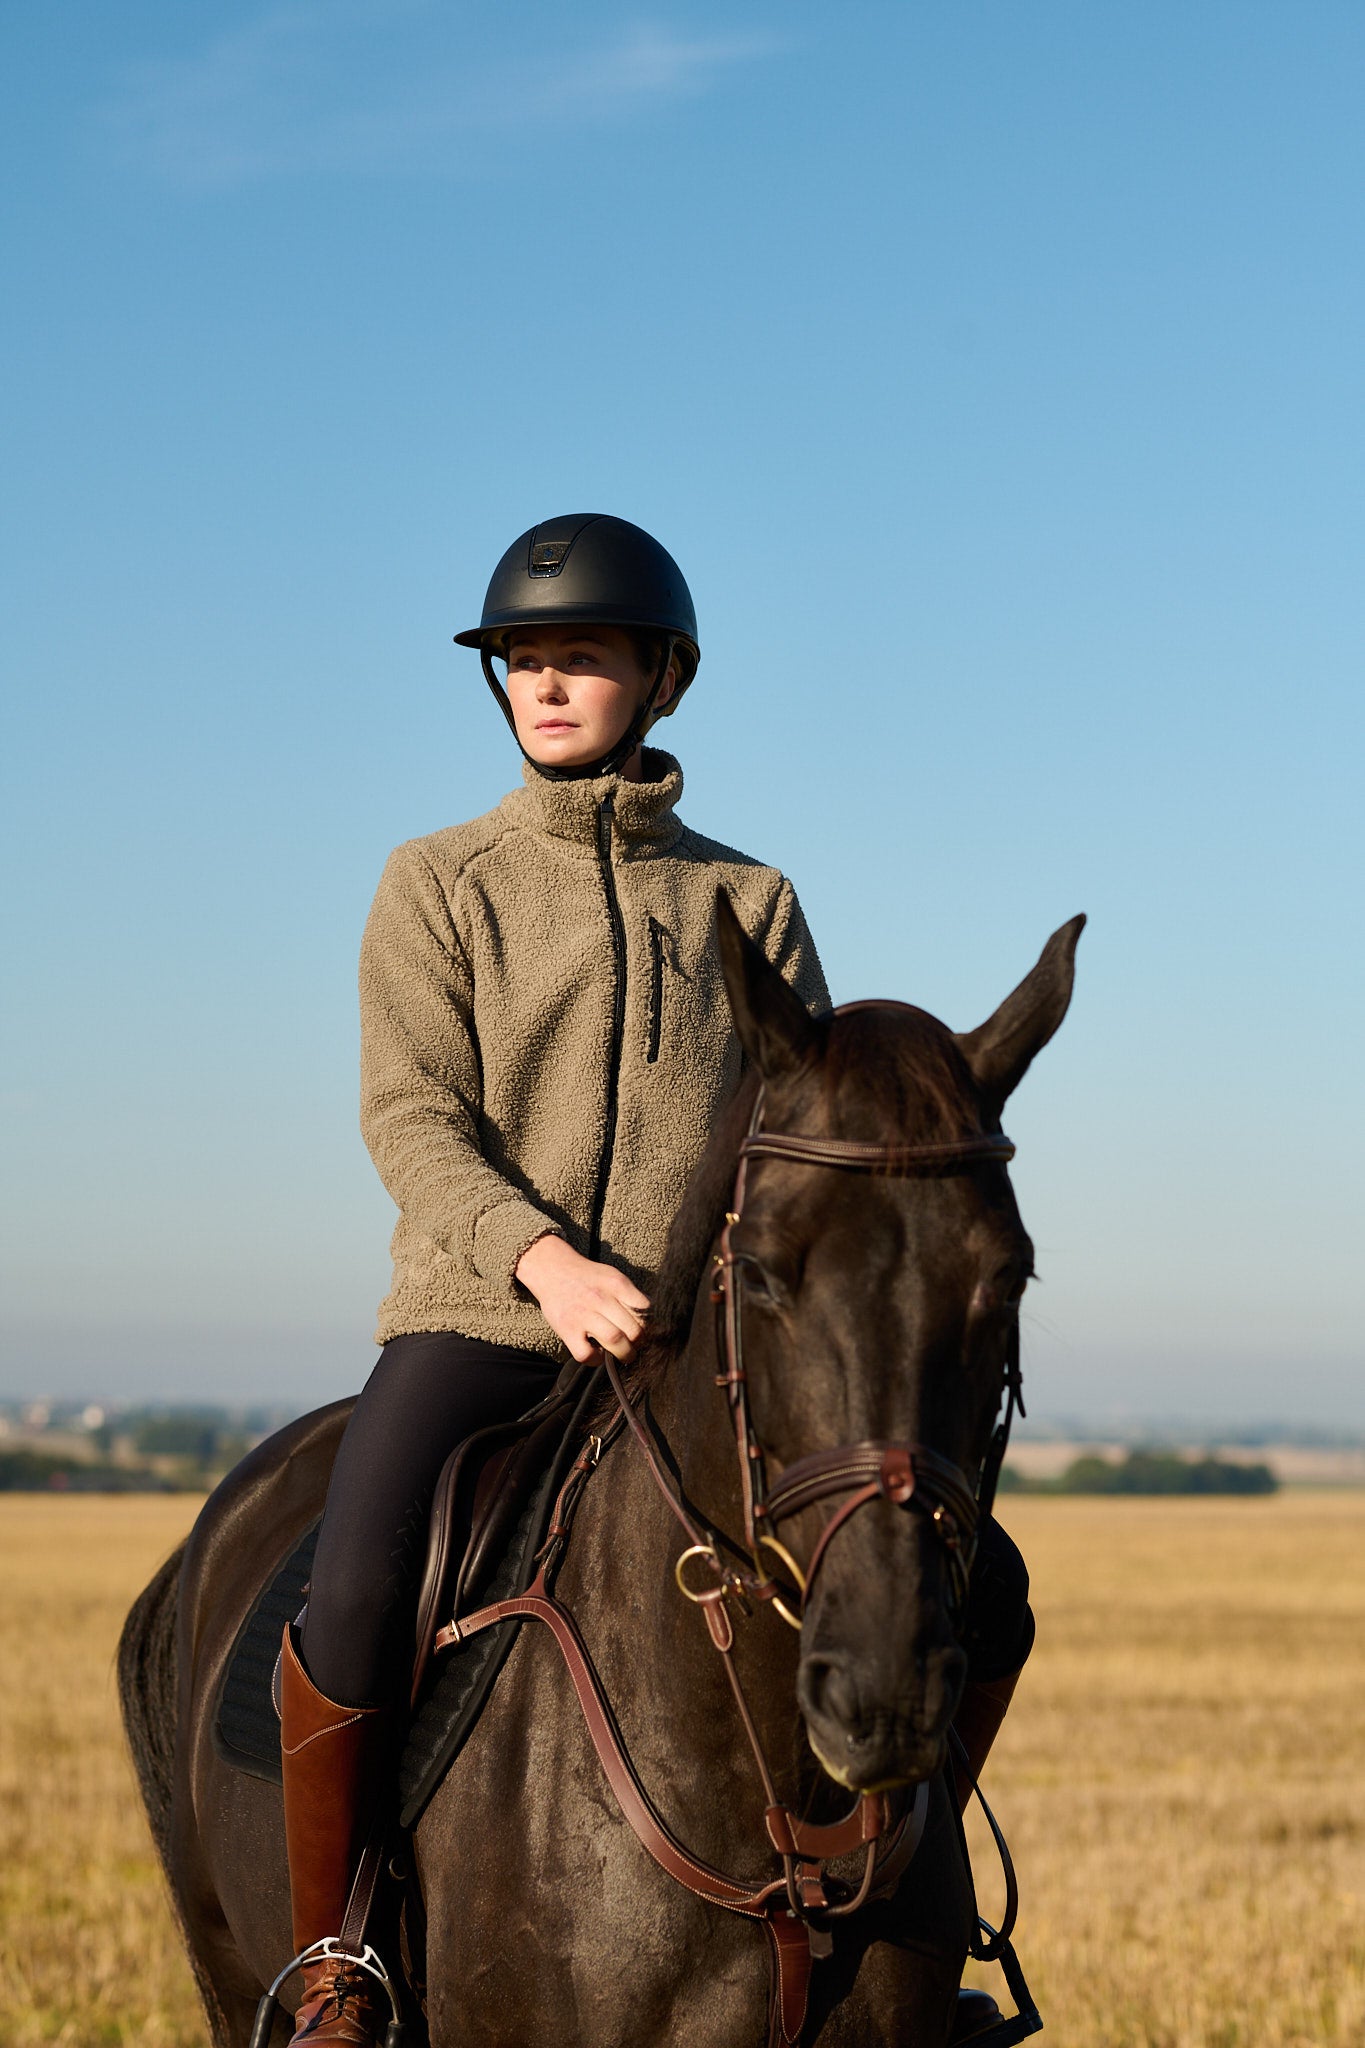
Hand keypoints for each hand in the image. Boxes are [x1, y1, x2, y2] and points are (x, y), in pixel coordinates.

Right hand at [515, 1234, 650, 1364]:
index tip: (648, 1333)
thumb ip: (631, 1296)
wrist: (552, 1269)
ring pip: (614, 1341)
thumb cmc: (588, 1277)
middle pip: (634, 1329)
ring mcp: (582, 1314)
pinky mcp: (566, 1329)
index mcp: (617, 1284)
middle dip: (640, 1343)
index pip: (645, 1311)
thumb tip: (651, 1321)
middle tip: (637, 1346)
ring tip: (624, 1354)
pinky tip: (598, 1352)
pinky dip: (596, 1359)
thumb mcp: (613, 1277)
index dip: (651, 1327)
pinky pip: (586, 1354)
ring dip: (624, 1354)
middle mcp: (601, 1298)